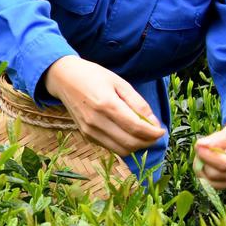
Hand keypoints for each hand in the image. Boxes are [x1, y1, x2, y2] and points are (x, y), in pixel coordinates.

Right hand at [41, 55, 165, 154]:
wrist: (63, 78)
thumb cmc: (93, 76)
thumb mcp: (120, 83)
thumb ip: (138, 104)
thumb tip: (154, 124)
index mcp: (106, 104)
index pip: (136, 128)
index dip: (153, 133)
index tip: (162, 130)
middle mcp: (96, 121)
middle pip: (130, 143)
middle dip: (148, 142)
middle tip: (155, 134)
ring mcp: (89, 130)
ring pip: (121, 150)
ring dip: (137, 146)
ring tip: (143, 135)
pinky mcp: (86, 135)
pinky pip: (111, 147)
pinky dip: (124, 145)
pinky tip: (127, 134)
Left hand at [193, 118, 225, 190]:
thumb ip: (217, 139)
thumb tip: (199, 146)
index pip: (225, 163)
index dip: (207, 156)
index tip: (198, 146)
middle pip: (216, 174)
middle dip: (203, 161)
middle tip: (202, 147)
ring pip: (212, 182)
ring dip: (202, 168)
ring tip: (206, 154)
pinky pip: (215, 184)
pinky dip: (207, 174)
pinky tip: (210, 162)